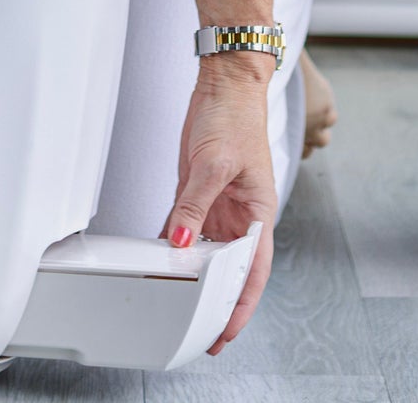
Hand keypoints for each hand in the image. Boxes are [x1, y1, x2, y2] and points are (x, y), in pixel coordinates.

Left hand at [163, 56, 276, 355]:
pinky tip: (159, 258)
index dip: (240, 305)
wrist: (225, 85)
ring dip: (191, 272)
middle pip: (227, 267)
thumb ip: (195, 205)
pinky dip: (173, 242)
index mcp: (258, 212)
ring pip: (204, 249)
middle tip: (195, 328)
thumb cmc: (236, 117)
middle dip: (214, 298)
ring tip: (173, 299)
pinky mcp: (197, 190)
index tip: (225, 331)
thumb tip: (180, 240)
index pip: (251, 271)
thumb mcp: (214, 164)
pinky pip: (184, 225)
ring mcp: (217, 203)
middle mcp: (240, 214)